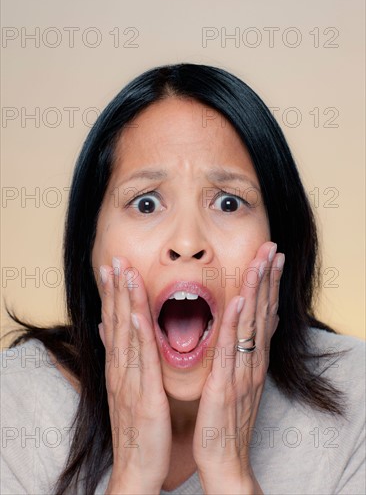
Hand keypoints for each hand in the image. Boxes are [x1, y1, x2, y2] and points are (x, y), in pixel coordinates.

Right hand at [98, 257, 170, 493]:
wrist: (137, 467)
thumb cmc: (138, 427)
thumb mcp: (126, 387)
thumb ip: (120, 356)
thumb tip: (109, 328)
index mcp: (120, 367)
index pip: (114, 323)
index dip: (113, 294)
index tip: (113, 267)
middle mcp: (120, 369)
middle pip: (117, 322)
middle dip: (116, 288)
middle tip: (115, 259)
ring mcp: (129, 381)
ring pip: (127, 334)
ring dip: (125, 301)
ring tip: (124, 273)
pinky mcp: (143, 395)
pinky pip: (141, 360)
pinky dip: (137, 335)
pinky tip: (137, 314)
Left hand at [193, 241, 284, 493]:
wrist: (225, 459)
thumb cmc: (226, 419)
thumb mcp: (239, 381)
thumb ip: (243, 354)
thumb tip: (250, 329)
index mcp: (252, 359)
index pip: (264, 314)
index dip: (269, 284)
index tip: (272, 257)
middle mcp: (252, 361)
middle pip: (263, 312)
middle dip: (268, 278)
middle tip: (272, 247)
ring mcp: (242, 371)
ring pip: (252, 323)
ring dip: (257, 290)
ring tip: (261, 260)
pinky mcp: (226, 384)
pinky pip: (232, 348)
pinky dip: (237, 323)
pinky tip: (240, 299)